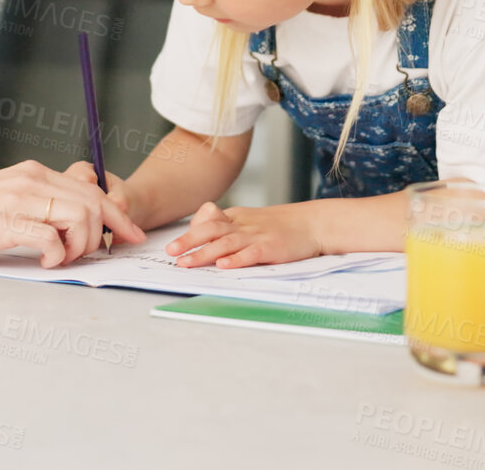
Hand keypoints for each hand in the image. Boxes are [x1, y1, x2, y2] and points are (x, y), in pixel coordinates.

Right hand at [0, 161, 145, 268]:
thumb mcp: (4, 200)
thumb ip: (37, 203)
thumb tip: (74, 214)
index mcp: (32, 174)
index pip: (92, 188)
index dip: (119, 215)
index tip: (132, 235)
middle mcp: (30, 180)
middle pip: (95, 202)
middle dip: (107, 233)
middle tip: (98, 256)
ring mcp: (17, 200)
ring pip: (81, 216)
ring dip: (82, 244)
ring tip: (63, 258)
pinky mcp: (2, 222)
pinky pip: (50, 237)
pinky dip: (58, 254)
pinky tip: (45, 261)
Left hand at [167, 201, 321, 268]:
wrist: (314, 223)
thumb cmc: (283, 225)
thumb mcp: (252, 221)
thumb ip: (230, 229)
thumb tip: (207, 243)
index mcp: (237, 218)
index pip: (208, 221)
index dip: (190, 232)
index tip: (174, 245)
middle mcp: (244, 225)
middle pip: (211, 229)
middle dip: (188, 241)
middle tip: (170, 252)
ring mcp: (257, 236)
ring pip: (225, 242)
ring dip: (204, 253)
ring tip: (186, 263)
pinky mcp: (271, 248)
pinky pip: (251, 253)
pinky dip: (236, 259)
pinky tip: (223, 266)